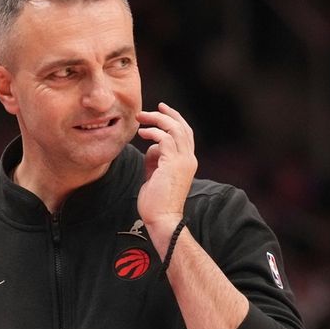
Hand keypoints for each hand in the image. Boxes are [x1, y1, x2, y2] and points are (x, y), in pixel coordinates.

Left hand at [136, 103, 197, 256]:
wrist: (162, 219)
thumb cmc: (156, 202)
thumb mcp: (155, 174)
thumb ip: (155, 159)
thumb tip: (151, 148)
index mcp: (187, 162)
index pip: (185, 134)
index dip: (174, 119)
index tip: (161, 110)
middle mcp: (189, 159)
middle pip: (182, 127)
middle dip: (166, 114)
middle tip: (148, 109)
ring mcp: (183, 161)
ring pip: (174, 129)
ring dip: (157, 120)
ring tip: (140, 118)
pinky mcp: (173, 164)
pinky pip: (165, 139)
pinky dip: (153, 133)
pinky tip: (142, 133)